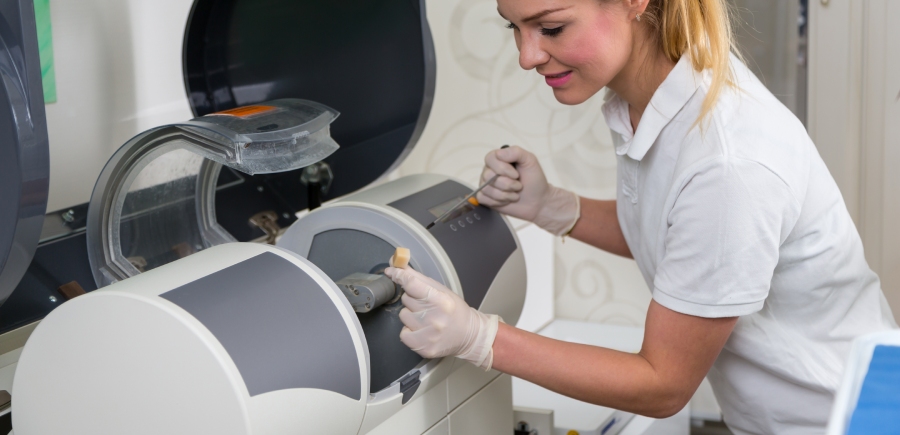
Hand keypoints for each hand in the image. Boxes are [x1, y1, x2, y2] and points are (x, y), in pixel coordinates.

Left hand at [384, 266, 498, 369]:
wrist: (469, 335)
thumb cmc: (454, 310)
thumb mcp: (441, 290)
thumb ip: (417, 278)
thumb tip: (395, 265)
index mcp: (441, 301)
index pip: (412, 284)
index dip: (400, 276)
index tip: (392, 272)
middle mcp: (435, 318)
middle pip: (406, 299)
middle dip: (413, 299)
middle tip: (427, 305)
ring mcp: (429, 335)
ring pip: (403, 315)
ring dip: (411, 315)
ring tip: (426, 319)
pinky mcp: (424, 348)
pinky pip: (403, 334)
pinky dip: (409, 331)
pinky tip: (422, 330)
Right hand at [476, 145, 579, 235]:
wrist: (538, 201)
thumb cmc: (534, 179)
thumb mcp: (530, 161)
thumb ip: (516, 152)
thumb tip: (498, 153)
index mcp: (499, 159)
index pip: (490, 159)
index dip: (502, 168)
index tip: (516, 175)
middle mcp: (490, 171)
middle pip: (487, 175)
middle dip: (507, 184)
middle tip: (519, 186)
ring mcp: (486, 185)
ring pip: (486, 188)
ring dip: (504, 195)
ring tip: (515, 195)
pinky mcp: (486, 198)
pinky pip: (483, 199)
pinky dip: (498, 202)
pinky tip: (507, 200)